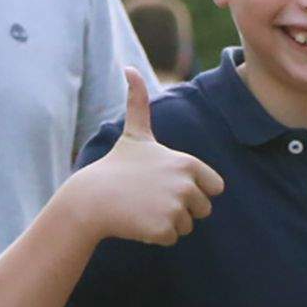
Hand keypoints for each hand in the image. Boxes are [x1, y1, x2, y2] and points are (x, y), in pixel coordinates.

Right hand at [63, 71, 223, 245]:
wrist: (91, 199)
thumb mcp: (135, 134)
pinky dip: (156, 236)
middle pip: (203, 210)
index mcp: (188, 163)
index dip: (194, 189)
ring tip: (143, 208)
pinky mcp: (164, 229)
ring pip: (187, 226)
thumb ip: (139, 102)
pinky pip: (172, 239)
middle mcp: (187, 184)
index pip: (215, 187)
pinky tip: (137, 221)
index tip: (167, 184)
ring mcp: (176, 208)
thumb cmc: (116, 167)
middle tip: (151, 199)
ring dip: (167, 222)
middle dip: (181, 209)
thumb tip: (128, 68)